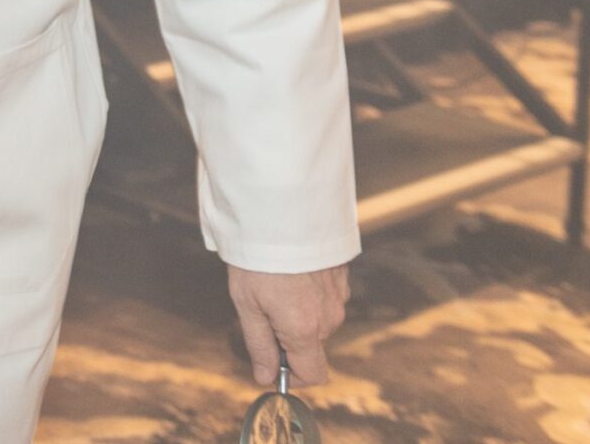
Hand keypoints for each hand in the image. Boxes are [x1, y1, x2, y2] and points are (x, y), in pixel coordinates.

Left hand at [227, 264, 348, 388]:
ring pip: (319, 322)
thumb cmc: (258, 259)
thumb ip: (259, 345)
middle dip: (289, 339)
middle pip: (312, 346)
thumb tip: (265, 376)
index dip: (292, 377)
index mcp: (305, 329)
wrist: (280, 212)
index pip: (313, 374)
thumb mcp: (247, 305)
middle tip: (262, 310)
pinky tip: (290, 274)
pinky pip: (326, 299)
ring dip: (298, 315)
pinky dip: (309, 295)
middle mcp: (329, 318)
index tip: (272, 363)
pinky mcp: (342, 278)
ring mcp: (339, 297)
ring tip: (273, 285)